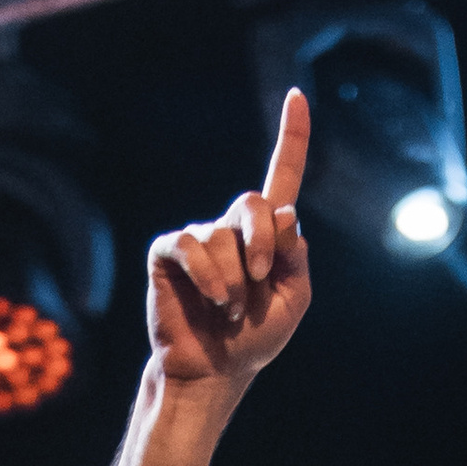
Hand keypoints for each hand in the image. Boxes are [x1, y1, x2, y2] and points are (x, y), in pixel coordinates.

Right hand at [147, 92, 311, 389]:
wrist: (213, 370)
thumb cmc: (253, 338)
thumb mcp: (293, 300)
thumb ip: (296, 257)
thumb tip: (285, 214)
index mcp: (267, 234)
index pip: (283, 176)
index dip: (293, 137)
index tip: (297, 94)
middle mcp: (232, 227)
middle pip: (253, 202)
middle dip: (264, 242)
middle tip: (261, 280)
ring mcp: (199, 236)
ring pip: (224, 238)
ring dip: (235, 282)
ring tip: (229, 311)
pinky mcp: (169, 252)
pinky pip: (192, 247)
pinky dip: (208, 276)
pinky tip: (213, 300)